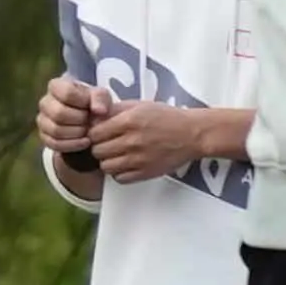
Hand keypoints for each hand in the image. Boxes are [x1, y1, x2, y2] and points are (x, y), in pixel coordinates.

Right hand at [30, 77, 103, 159]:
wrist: (88, 119)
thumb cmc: (93, 103)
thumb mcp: (100, 96)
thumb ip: (100, 99)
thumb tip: (99, 111)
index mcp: (56, 86)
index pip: (67, 93)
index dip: (83, 102)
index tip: (91, 106)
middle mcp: (45, 102)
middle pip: (59, 113)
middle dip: (80, 120)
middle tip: (90, 121)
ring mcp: (42, 120)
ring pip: (56, 130)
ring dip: (77, 133)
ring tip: (88, 131)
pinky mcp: (44, 136)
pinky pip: (55, 144)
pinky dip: (73, 145)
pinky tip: (85, 142)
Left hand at [80, 97, 228, 184]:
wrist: (192, 134)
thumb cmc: (166, 117)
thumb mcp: (139, 106)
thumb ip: (115, 110)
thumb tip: (93, 117)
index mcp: (129, 121)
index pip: (94, 133)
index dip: (94, 133)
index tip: (100, 133)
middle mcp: (132, 141)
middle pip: (97, 151)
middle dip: (99, 147)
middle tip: (108, 144)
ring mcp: (139, 159)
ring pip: (105, 167)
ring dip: (108, 161)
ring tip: (116, 155)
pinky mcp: (146, 173)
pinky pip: (120, 178)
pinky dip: (119, 173)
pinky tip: (126, 165)